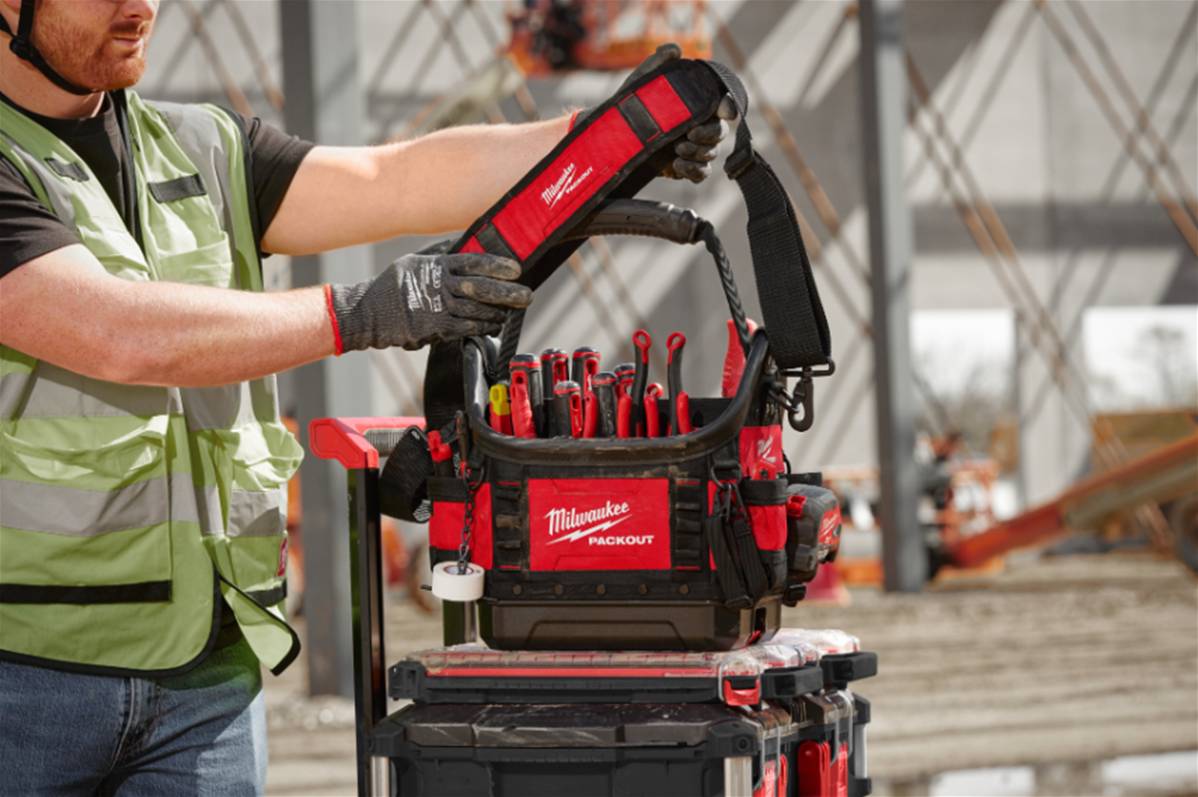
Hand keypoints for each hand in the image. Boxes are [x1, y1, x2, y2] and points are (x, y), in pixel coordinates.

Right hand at [328, 253, 530, 352]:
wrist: (368, 312)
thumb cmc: (392, 285)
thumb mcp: (414, 261)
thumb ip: (439, 254)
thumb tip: (461, 243)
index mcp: (436, 266)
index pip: (473, 262)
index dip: (497, 265)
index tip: (516, 269)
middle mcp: (439, 285)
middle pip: (480, 288)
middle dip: (507, 292)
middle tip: (526, 295)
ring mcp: (437, 307)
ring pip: (476, 310)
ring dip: (497, 312)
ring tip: (511, 312)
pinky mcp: (434, 327)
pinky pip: (465, 327)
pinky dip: (482, 326)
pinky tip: (493, 325)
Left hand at [576, 43, 738, 183]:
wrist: (613, 136)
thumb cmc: (632, 103)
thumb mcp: (642, 80)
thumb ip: (658, 62)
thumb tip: (674, 50)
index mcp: (697, 103)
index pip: (721, 103)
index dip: (728, 106)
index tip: (725, 111)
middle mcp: (700, 125)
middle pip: (720, 132)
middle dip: (709, 134)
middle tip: (690, 134)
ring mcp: (694, 148)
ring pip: (711, 153)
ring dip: (698, 152)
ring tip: (677, 150)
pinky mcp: (686, 167)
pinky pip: (701, 173)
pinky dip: (694, 171)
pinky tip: (677, 165)